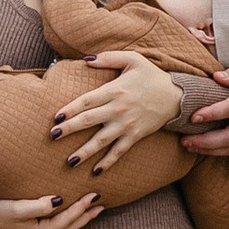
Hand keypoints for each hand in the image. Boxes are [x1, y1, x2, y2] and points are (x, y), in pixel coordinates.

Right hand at [0, 191, 103, 228]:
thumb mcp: (17, 207)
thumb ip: (40, 205)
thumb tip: (60, 201)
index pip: (67, 219)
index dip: (82, 207)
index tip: (94, 195)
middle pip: (70, 228)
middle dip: (86, 216)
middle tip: (101, 205)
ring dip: (79, 220)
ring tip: (92, 211)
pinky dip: (67, 223)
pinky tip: (70, 216)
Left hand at [50, 52, 181, 176]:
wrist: (175, 95)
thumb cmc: (151, 76)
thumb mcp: (132, 59)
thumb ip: (108, 57)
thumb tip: (86, 60)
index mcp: (114, 89)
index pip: (86, 101)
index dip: (70, 109)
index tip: (56, 117)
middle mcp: (118, 109)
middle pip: (88, 121)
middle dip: (69, 130)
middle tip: (52, 136)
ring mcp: (126, 124)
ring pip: (101, 140)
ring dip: (84, 151)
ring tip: (69, 161)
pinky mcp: (135, 135)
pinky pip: (119, 151)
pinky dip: (108, 162)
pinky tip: (96, 171)